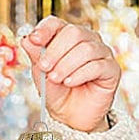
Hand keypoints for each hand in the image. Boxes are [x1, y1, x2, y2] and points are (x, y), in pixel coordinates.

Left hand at [20, 16, 119, 132]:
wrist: (70, 116)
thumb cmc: (56, 92)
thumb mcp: (41, 74)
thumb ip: (36, 56)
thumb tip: (26, 38)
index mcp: (66, 38)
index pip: (56, 23)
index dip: (45, 29)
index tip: (35, 40)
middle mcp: (86, 41)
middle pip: (74, 33)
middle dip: (55, 51)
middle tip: (44, 67)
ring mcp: (101, 53)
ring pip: (87, 49)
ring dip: (66, 65)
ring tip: (56, 79)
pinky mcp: (111, 69)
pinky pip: (98, 65)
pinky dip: (80, 74)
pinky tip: (69, 82)